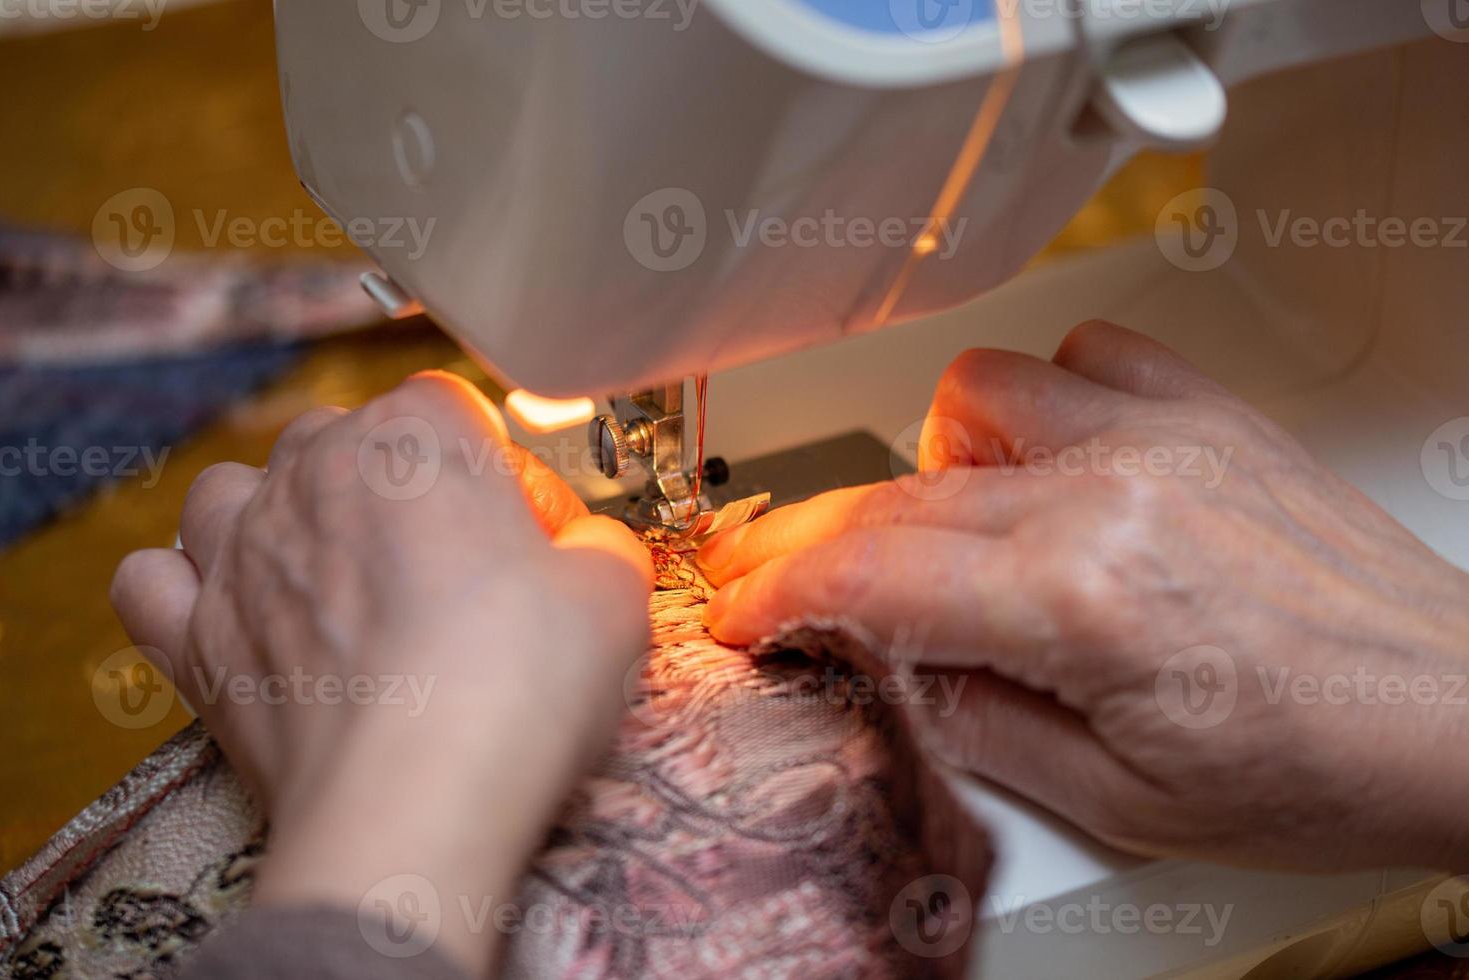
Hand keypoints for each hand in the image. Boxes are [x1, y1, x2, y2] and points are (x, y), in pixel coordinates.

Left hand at [111, 373, 651, 973]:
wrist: (416, 805)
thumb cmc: (518, 684)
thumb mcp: (614, 595)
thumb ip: (600, 547)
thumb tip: (587, 553)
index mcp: (413, 437)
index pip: (455, 409)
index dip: (502, 472)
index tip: (534, 542)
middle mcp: (309, 473)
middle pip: (343, 439)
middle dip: (395, 488)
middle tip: (455, 571)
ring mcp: (236, 554)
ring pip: (233, 490)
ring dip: (276, 516)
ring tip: (334, 577)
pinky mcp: (191, 639)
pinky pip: (151, 580)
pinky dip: (186, 589)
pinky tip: (235, 613)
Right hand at [698, 321, 1468, 872]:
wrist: (1454, 717)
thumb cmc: (1314, 768)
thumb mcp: (1117, 801)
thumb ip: (974, 724)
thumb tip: (887, 671)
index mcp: (1079, 600)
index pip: (868, 577)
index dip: (777, 595)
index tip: (741, 613)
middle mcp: (1111, 492)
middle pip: (894, 493)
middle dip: (806, 539)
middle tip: (776, 579)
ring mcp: (1160, 435)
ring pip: (974, 396)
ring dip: (931, 467)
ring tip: (955, 533)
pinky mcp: (1205, 411)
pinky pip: (1082, 355)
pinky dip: (1040, 403)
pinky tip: (1052, 466)